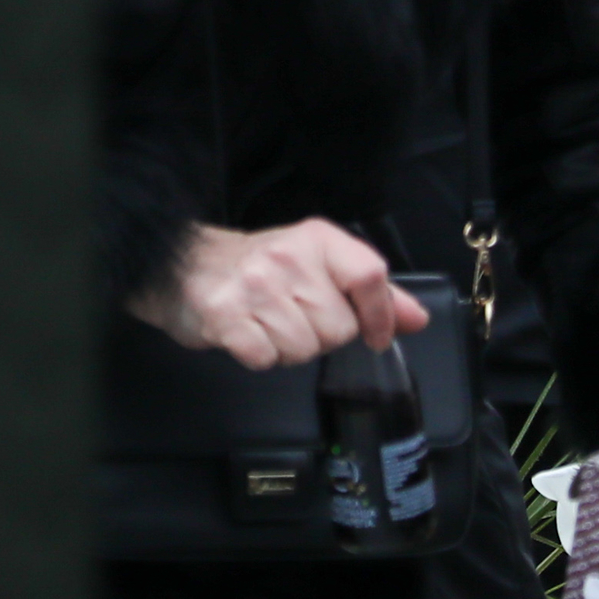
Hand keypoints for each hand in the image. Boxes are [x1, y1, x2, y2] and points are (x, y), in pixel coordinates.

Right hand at [130, 219, 427, 369]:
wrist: (181, 265)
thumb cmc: (256, 269)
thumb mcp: (316, 265)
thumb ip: (369, 292)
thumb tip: (416, 318)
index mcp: (317, 239)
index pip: (370, 275)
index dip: (380, 315)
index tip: (374, 335)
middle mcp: (287, 257)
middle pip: (338, 328)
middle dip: (319, 336)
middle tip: (291, 316)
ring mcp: (254, 286)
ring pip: (304, 349)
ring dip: (287, 348)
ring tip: (266, 324)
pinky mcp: (224, 315)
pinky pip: (266, 359)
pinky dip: (259, 356)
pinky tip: (246, 334)